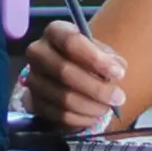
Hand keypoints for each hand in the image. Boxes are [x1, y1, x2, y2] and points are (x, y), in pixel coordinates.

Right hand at [20, 17, 134, 133]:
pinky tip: (93, 117)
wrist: (69, 72)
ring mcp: (32, 78)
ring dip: (90, 106)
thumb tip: (116, 72)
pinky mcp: (32, 102)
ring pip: (62, 97)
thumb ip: (110, 59)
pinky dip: (80, 119)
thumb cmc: (88, 58)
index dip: (96, 59)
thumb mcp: (101, 51)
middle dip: (96, 88)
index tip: (119, 73)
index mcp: (55, 31)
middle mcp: (37, 52)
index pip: (71, 42)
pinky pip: (57, 115)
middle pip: (64, 71)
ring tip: (107, 108)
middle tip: (119, 98)